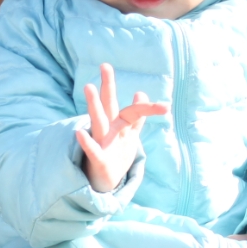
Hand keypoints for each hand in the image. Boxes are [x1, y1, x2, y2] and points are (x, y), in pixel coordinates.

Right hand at [76, 62, 167, 192]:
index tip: (167, 107)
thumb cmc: (116, 155)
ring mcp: (101, 142)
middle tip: (105, 66)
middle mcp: (109, 130)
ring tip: (88, 87)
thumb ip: (137, 116)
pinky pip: (92, 150)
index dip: (148, 107)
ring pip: (98, 121)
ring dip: (93, 105)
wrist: (104, 182)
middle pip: (109, 105)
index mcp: (119, 124)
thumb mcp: (129, 135)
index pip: (133, 110)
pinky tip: (79, 133)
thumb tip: (141, 92)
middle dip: (108, 86)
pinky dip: (87, 142)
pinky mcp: (98, 159)